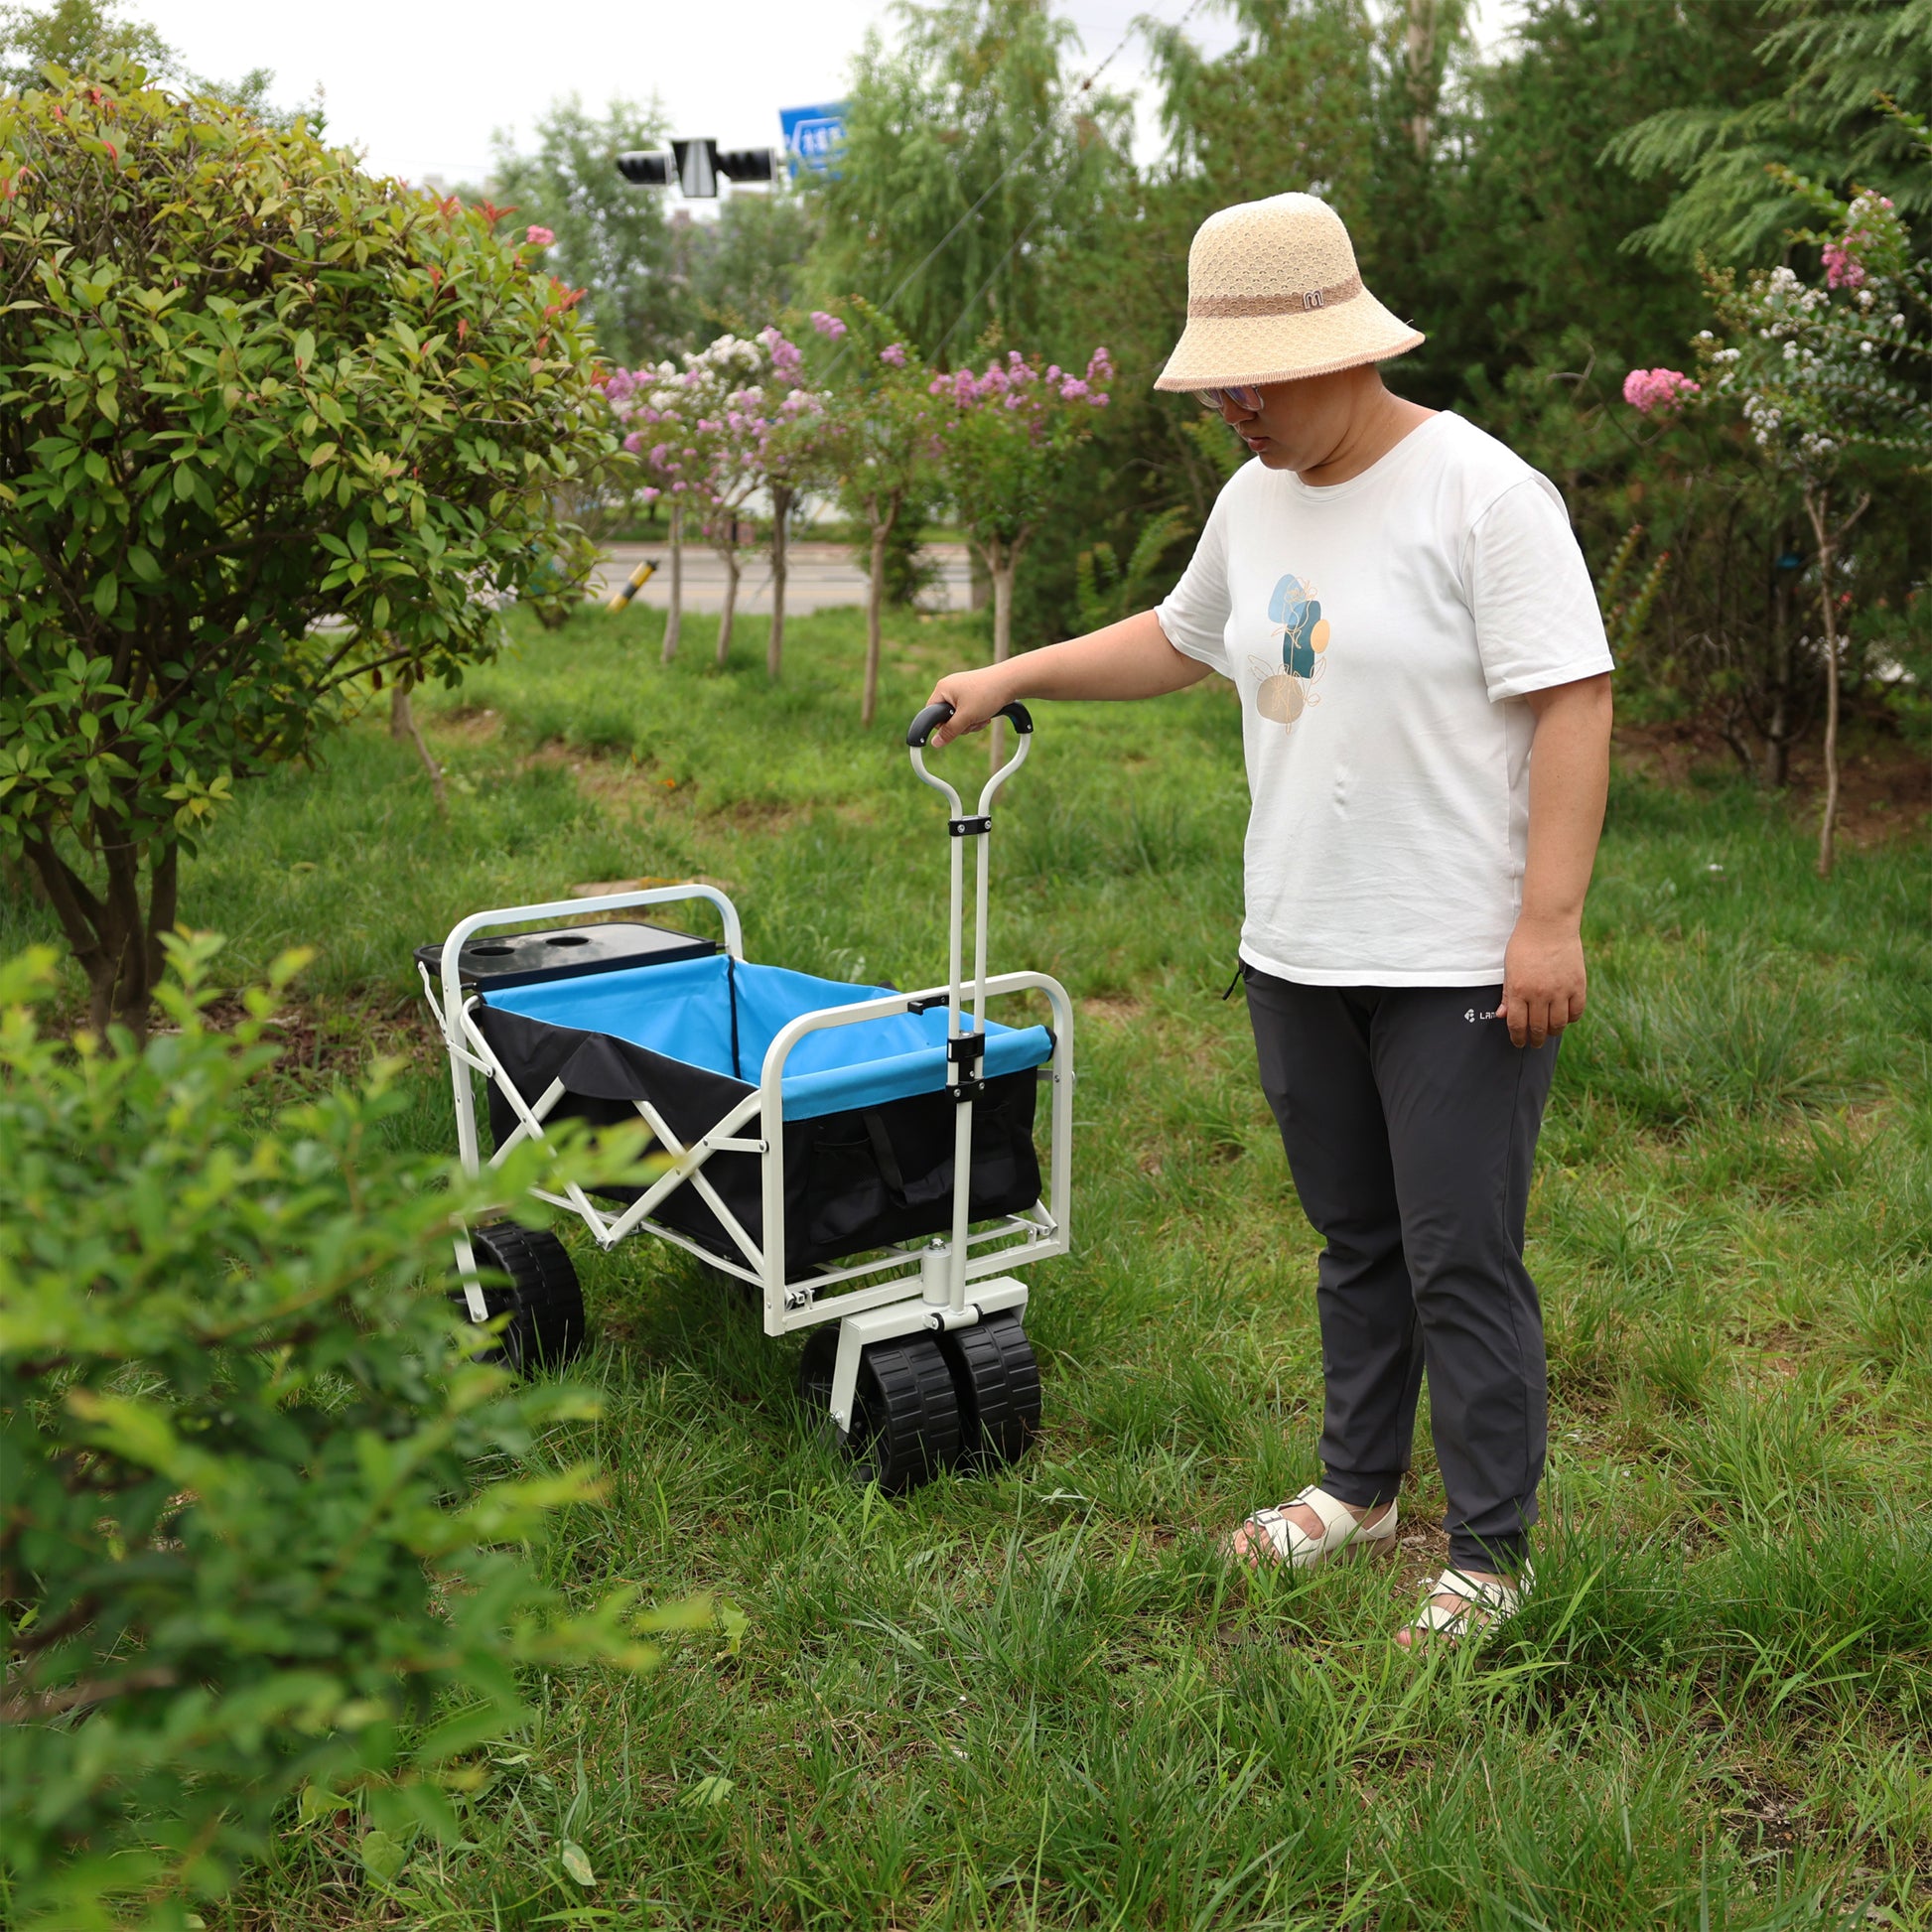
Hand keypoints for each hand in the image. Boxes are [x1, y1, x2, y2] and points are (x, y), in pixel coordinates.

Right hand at [923, 665, 1013, 747]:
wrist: (1011, 682)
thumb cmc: (987, 694)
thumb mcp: (967, 717)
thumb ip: (950, 731)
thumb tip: (935, 743)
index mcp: (942, 688)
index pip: (931, 714)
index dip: (943, 725)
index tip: (957, 727)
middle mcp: (950, 687)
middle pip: (947, 717)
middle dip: (961, 725)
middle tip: (973, 721)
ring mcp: (961, 689)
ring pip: (959, 716)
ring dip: (971, 722)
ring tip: (983, 717)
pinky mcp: (972, 692)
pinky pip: (968, 710)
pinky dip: (976, 716)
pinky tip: (986, 715)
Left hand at [1496, 917, 1586, 1048]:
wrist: (1549, 924)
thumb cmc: (1524, 945)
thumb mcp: (1509, 968)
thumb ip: (1508, 994)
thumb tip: (1502, 1016)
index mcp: (1520, 990)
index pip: (1518, 1025)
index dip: (1518, 1038)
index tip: (1519, 1042)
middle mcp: (1540, 994)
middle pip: (1539, 1028)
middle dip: (1535, 1039)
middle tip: (1535, 1042)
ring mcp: (1561, 991)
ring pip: (1558, 1024)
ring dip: (1553, 1032)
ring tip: (1549, 1032)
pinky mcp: (1578, 985)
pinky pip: (1576, 1012)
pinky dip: (1570, 1018)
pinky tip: (1564, 1017)